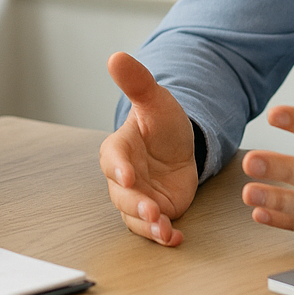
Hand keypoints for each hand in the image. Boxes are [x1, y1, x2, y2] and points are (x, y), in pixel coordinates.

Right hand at [99, 52, 198, 245]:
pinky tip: (176, 238)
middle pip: (122, 195)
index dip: (118, 168)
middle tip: (152, 210)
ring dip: (149, 225)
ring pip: (135, 216)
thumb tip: (116, 56)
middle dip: (136, 204)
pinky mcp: (156, 212)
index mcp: (119, 148)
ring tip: (164, 230)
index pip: (112, 159)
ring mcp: (139, 197)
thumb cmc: (161, 123)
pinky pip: (154, 228)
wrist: (181, 146)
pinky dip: (164, 235)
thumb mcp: (156, 100)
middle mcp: (124, 177)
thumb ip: (137, 82)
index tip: (127, 175)